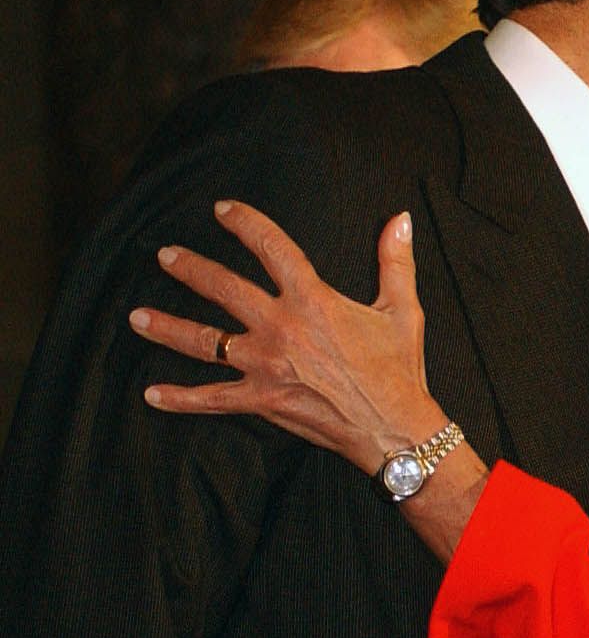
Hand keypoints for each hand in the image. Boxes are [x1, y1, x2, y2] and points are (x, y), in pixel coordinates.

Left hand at [129, 200, 443, 472]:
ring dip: (167, 327)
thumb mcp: (403, 309)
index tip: (223, 211)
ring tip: (136, 316)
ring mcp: (264, 365)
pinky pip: (211, 398)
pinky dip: (180, 398)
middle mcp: (280, 327)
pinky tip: (152, 393)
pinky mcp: (260, 399)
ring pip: (204, 342)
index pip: (271, 248)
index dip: (245, 224)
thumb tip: (400, 220)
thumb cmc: (399, 368)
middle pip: (223, 289)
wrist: (393, 426)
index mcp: (313, 300)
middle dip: (190, 269)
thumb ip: (396, 261)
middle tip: (165, 256)